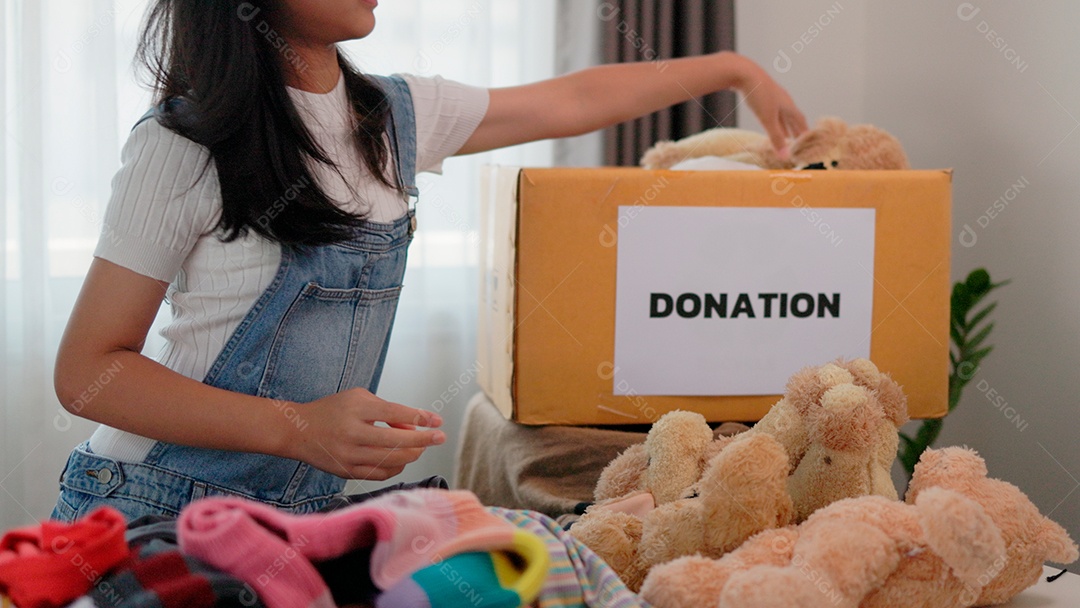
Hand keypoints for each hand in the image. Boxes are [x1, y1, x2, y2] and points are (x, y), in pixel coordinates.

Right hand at [283, 388, 444, 479]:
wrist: (298, 431)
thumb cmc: (333, 410)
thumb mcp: (358, 398)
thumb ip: (387, 409)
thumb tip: (414, 426)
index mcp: (355, 409)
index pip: (394, 413)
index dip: (420, 418)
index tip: (438, 421)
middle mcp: (352, 433)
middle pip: (397, 441)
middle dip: (424, 440)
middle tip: (439, 437)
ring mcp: (349, 455)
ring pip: (392, 461)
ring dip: (412, 454)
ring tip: (420, 446)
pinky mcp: (347, 472)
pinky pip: (381, 474)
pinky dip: (397, 467)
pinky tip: (402, 458)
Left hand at [728, 54, 807, 158]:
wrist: (742, 71)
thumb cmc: (758, 95)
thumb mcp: (767, 120)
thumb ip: (776, 138)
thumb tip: (786, 157)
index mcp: (788, 105)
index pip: (800, 121)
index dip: (804, 132)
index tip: (809, 142)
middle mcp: (783, 100)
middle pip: (792, 117)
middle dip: (796, 130)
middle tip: (799, 141)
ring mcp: (772, 95)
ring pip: (781, 113)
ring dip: (784, 125)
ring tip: (785, 135)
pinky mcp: (760, 93)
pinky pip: (770, 108)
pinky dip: (773, 118)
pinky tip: (767, 119)